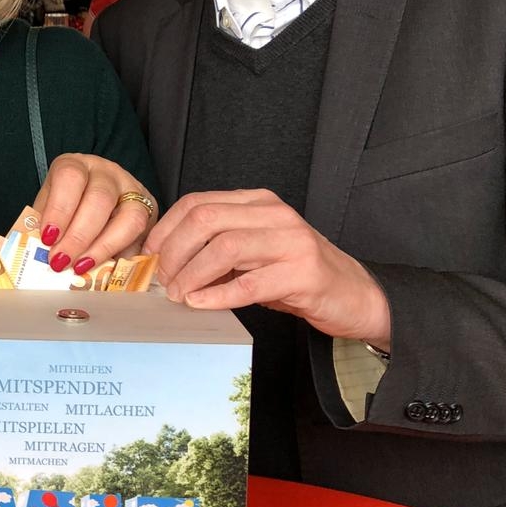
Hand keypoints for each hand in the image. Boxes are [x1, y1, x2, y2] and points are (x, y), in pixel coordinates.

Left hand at [32, 153, 156, 275]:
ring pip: (129, 217)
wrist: (93, 203)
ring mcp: (132, 189)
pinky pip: (143, 236)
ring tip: (83, 268)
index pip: (70, 178)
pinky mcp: (150, 210)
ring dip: (103, 248)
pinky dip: (124, 256)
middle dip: (79, 236)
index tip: (48, 238)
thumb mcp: (48, 209)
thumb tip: (42, 257)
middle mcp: (106, 172)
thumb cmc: (65, 207)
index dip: (59, 209)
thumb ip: (46, 228)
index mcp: (75, 164)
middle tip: (62, 262)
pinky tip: (107, 270)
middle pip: (100, 199)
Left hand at [145, 189, 390, 346]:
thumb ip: (216, 249)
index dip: (166, 230)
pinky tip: (201, 304)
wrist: (356, 296)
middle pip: (205, 220)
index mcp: (257, 202)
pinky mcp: (304, 274)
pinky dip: (219, 295)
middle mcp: (275, 214)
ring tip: (178, 295)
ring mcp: (292, 241)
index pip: (197, 203)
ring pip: (225, 248)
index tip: (149, 256)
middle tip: (162, 280)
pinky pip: (250, 283)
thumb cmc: (296, 275)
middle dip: (174, 251)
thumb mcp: (253, 253)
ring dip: (192, 274)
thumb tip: (166, 263)